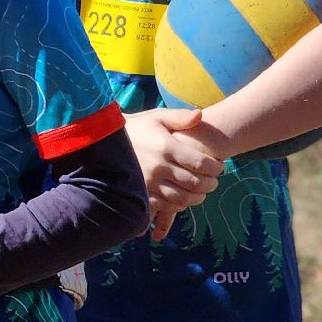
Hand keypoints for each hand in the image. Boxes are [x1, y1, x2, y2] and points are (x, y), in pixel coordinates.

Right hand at [125, 107, 225, 240]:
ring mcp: (149, 183)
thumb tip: (200, 115)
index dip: (215, 168)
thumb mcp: (155, 117)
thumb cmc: (134, 128)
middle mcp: (159, 167)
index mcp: (166, 147)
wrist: (102, 143)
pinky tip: (182, 198)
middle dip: (210, 184)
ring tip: (201, 191)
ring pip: (183, 198)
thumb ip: (179, 117)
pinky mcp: (140, 194)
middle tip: (214, 181)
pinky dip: (179, 205)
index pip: (201, 164)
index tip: (219, 167)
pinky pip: (166, 206)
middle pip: (195, 183)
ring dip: (197, 197)